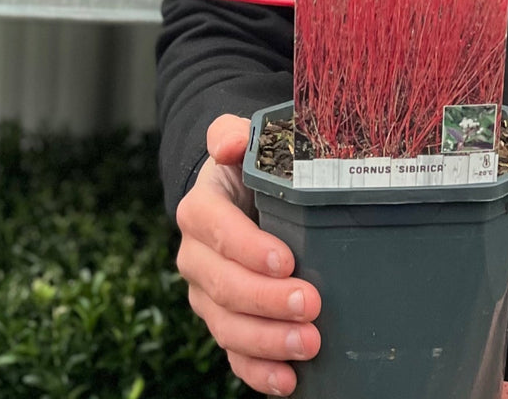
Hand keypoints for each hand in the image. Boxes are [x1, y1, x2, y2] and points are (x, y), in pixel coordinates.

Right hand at [175, 114, 321, 394]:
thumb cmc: (253, 166)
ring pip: (227, 325)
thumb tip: (228, 142)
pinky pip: (234, 355)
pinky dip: (259, 372)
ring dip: (267, 341)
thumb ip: (236, 133)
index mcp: (200, 208)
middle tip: (311, 304)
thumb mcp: (248, 141)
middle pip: (222, 285)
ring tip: (309, 344)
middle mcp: (196, 256)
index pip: (215, 229)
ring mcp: (207, 294)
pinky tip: (289, 381)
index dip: (248, 248)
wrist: (240, 194)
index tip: (288, 259)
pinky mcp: (224, 321)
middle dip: (266, 301)